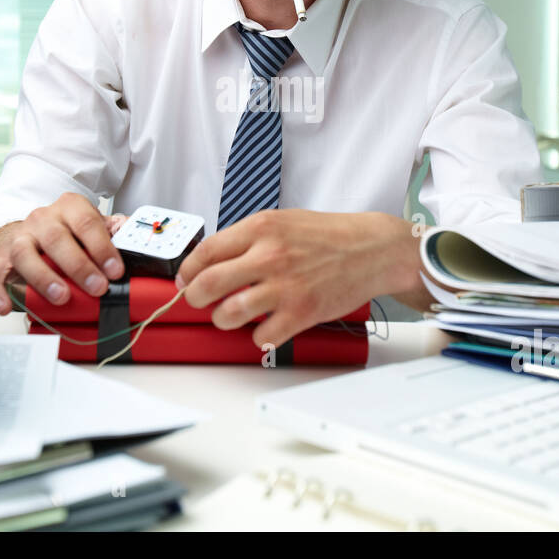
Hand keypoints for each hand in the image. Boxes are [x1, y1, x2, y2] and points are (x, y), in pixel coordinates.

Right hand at [0, 193, 128, 314]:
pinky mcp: (0, 258)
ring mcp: (19, 237)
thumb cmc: (68, 233)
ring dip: (43, 277)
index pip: (87, 222)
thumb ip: (114, 232)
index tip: (115, 270)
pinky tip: (7, 307)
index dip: (102, 247)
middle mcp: (42, 219)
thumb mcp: (93, 227)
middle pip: (57, 239)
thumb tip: (135, 239)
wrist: (31, 232)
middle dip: (79, 266)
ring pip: (25, 253)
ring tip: (61, 297)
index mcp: (69, 208)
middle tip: (97, 287)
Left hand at [174, 209, 422, 347]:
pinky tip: (266, 326)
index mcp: (262, 228)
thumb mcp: (283, 221)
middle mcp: (270, 255)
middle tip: (198, 301)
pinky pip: (262, 337)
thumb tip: (212, 260)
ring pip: (229, 314)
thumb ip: (249, 238)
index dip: (188, 270)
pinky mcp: (302, 312)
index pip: (206, 251)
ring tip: (230, 315)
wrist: (373, 249)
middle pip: (208, 284)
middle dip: (195, 297)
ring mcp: (286, 286)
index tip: (186, 279)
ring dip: (222, 319)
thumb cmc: (329, 236)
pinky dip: (258, 337)